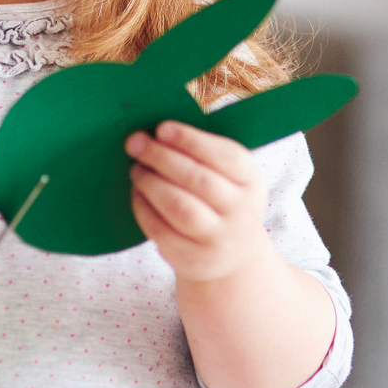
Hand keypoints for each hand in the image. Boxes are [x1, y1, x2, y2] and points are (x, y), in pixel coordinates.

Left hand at [125, 121, 268, 282]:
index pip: (226, 157)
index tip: (162, 128)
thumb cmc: (220, 201)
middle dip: (162, 157)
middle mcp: (242, 212)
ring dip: (151, 183)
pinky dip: (143, 208)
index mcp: (252, 182)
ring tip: (137, 169)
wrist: (229, 255)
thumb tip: (156, 134)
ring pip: (179, 206)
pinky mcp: (193, 259)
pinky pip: (161, 230)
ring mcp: (219, 239)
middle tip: (135, 143)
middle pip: (198, 179)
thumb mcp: (228, 178)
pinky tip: (137, 193)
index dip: (191, 140)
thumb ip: (202, 155)